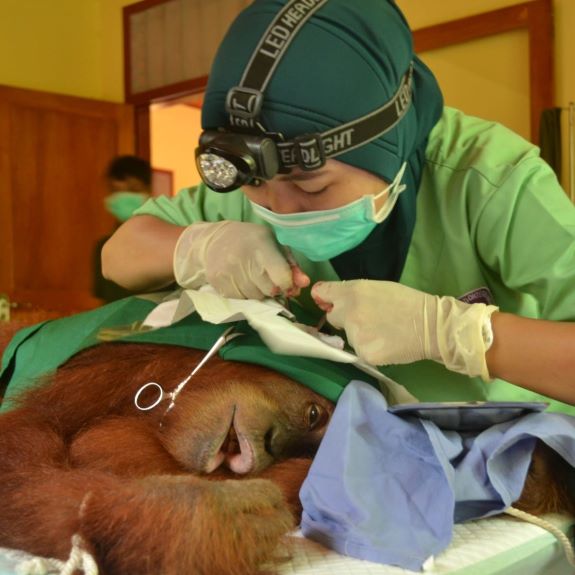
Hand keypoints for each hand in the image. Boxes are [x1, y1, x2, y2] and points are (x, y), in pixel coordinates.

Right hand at [173, 221, 308, 298]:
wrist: (211, 241)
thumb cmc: (248, 240)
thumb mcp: (272, 242)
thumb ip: (290, 263)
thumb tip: (304, 284)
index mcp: (261, 245)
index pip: (281, 276)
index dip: (287, 283)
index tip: (286, 281)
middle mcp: (244, 260)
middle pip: (270, 290)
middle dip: (274, 287)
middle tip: (267, 275)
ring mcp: (229, 274)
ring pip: (256, 297)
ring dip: (259, 291)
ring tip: (252, 276)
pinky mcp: (220, 286)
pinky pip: (242, 300)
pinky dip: (246, 294)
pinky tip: (241, 280)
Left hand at [312, 280, 497, 379]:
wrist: (432, 326)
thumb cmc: (407, 302)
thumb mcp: (378, 287)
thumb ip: (352, 293)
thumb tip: (329, 300)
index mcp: (353, 292)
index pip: (323, 293)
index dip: (325, 298)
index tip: (327, 302)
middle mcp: (349, 313)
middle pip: (332, 317)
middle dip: (344, 318)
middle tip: (368, 319)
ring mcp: (355, 335)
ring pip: (347, 336)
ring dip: (359, 334)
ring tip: (383, 331)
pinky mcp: (364, 354)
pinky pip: (359, 351)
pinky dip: (369, 348)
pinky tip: (385, 343)